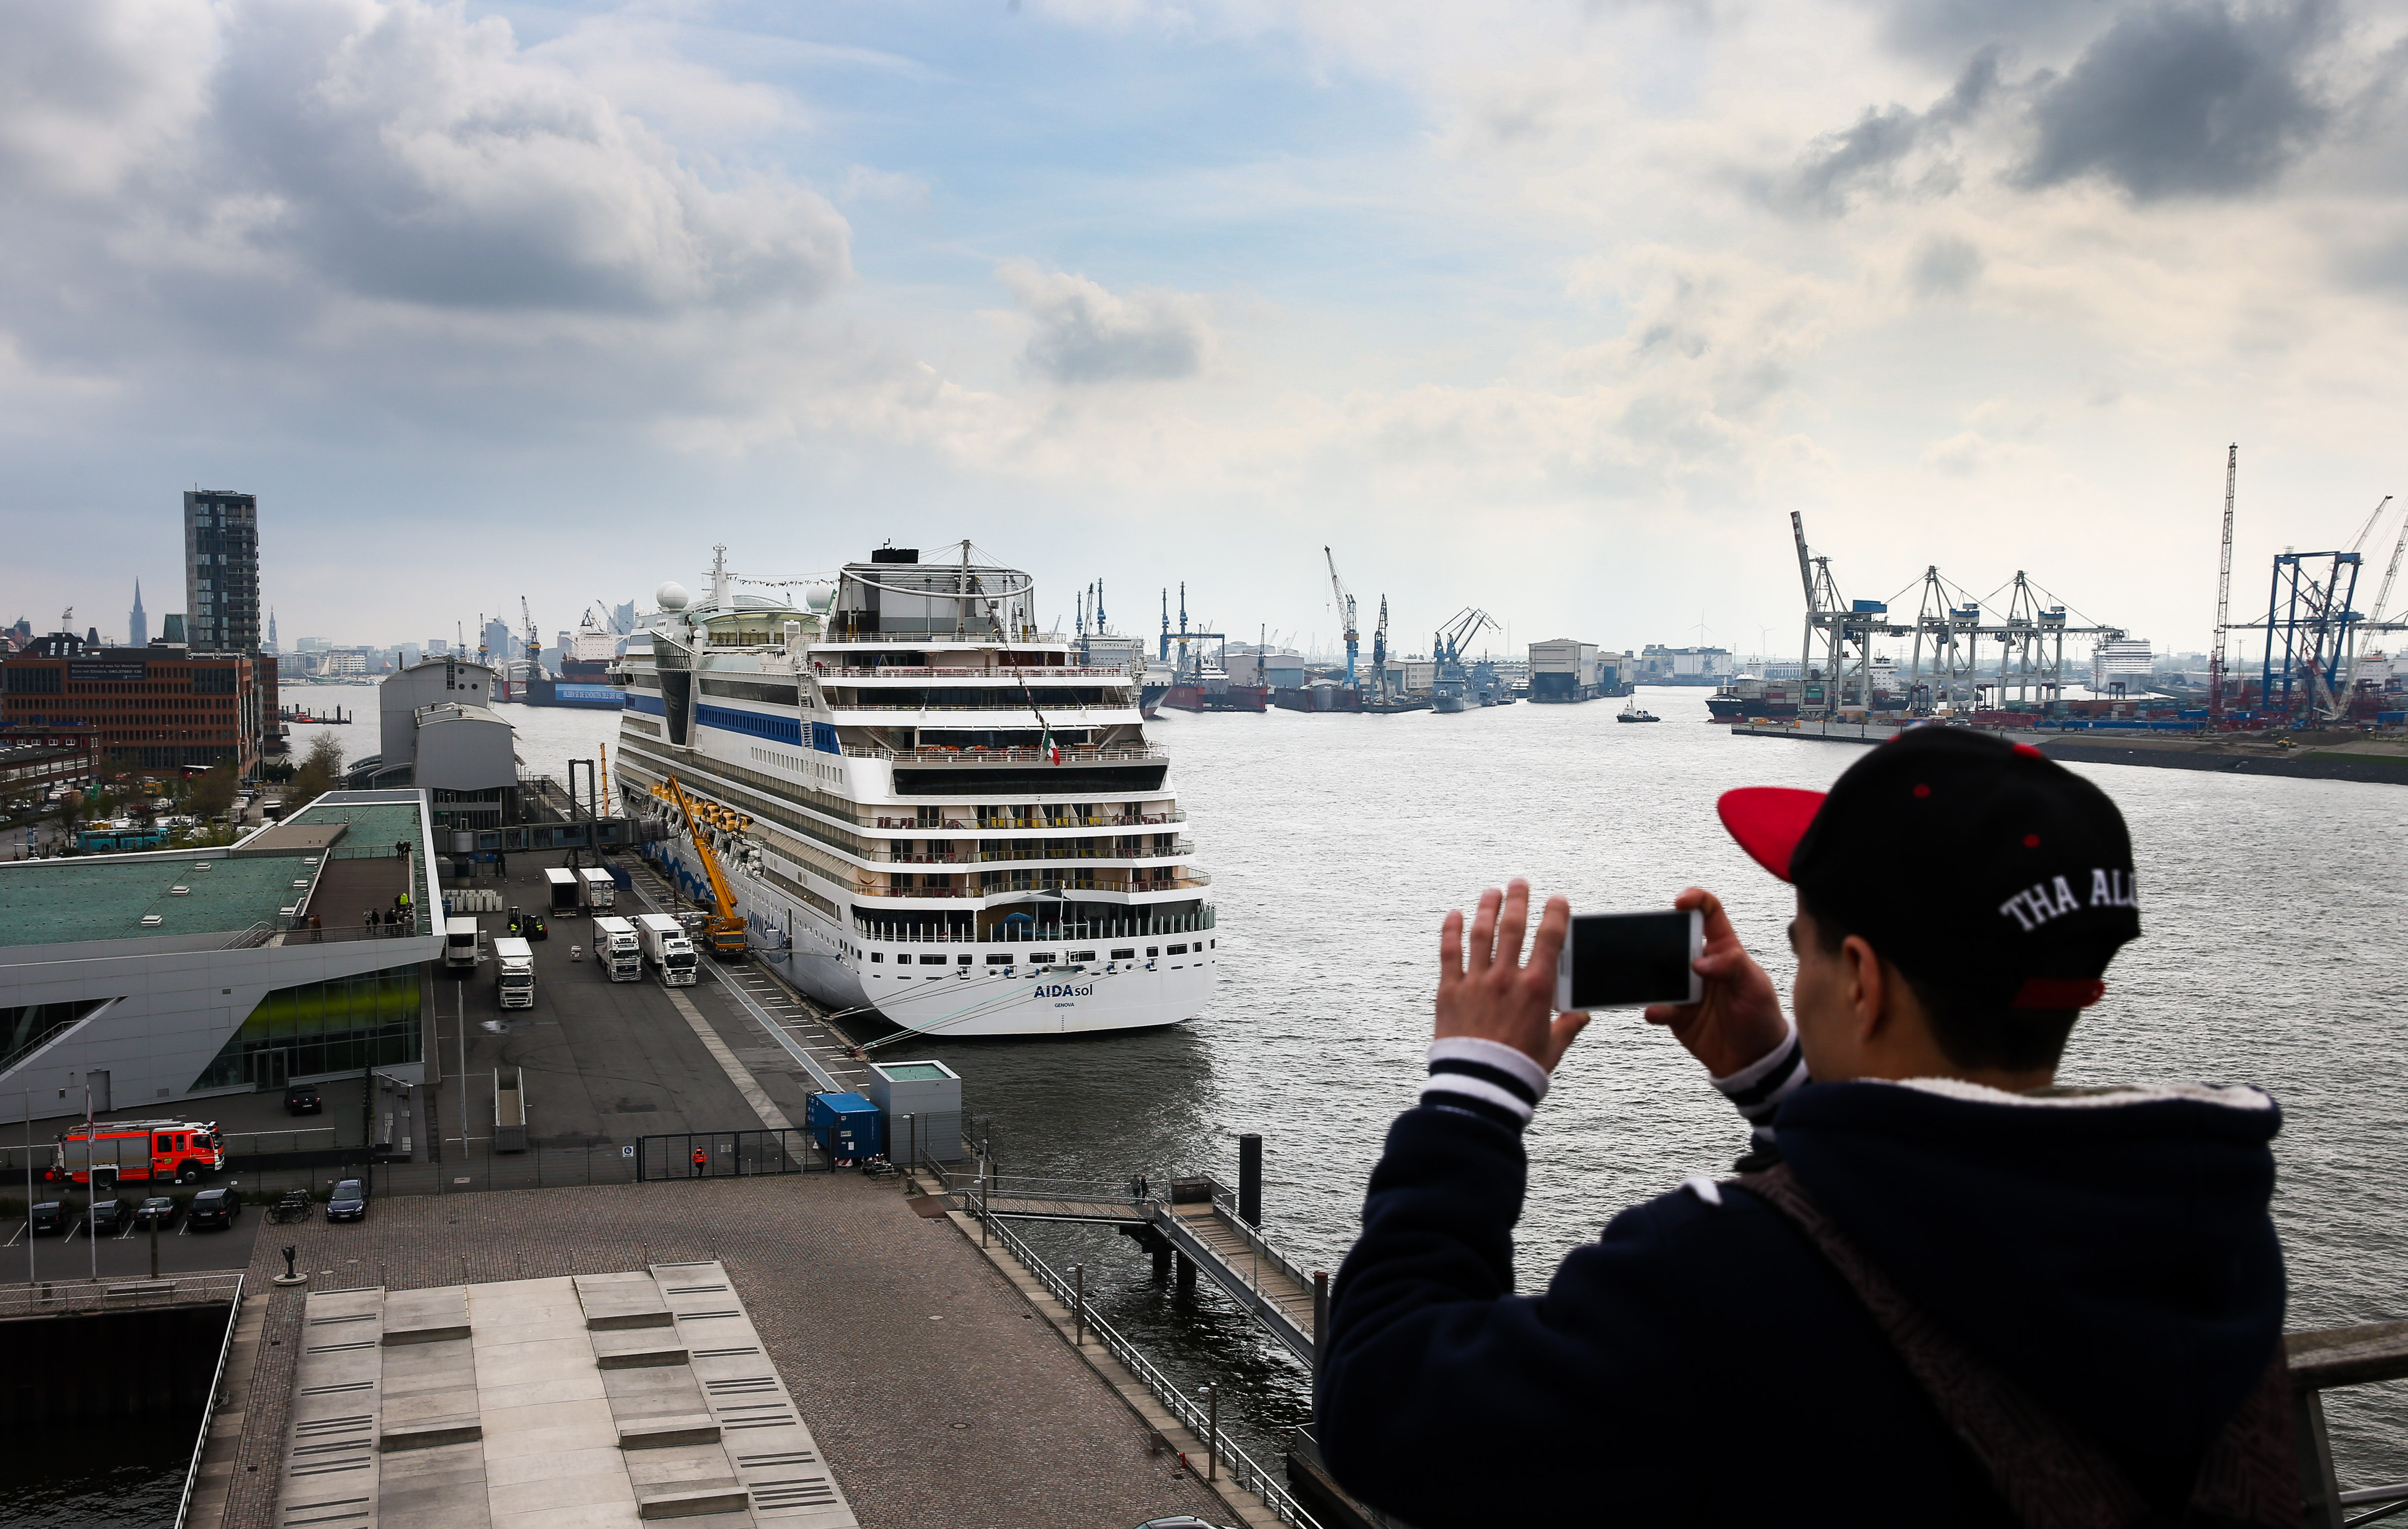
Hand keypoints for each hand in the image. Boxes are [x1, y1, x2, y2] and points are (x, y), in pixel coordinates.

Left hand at [1436, 880, 1591, 1071]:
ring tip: (1491, 892)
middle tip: (1519, 884)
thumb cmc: (1518, 1070)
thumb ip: (1568, 1026)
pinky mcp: (1450, 991)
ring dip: (1487, 907)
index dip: (1555, 914)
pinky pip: (1449, 953)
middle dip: (1518, 900)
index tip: (1557, 901)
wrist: (1481, 1085)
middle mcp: (1506, 978)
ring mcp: (1476, 982)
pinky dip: (1452, 931)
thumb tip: (1582, 1015)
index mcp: (1537, 989)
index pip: (1550, 939)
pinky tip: (1455, 915)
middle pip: (1513, 926)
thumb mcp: (1552, 1047)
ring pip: (1481, 933)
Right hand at [1642, 887, 1787, 1076]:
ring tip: (1653, 981)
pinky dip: (1655, 1008)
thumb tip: (1700, 961)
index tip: (1680, 902)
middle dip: (1660, 936)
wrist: (1755, 1060)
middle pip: (1674, 939)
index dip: (1695, 900)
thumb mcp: (1756, 987)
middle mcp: (1701, 965)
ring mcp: (1686, 988)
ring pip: (1660, 972)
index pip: (1709, 914)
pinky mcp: (1676, 1013)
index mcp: (1724, 949)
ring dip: (1653, 974)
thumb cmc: (1762, 1017)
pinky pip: (1659, 1006)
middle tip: (1655, 944)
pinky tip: (1657, 1011)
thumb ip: (1733, 967)